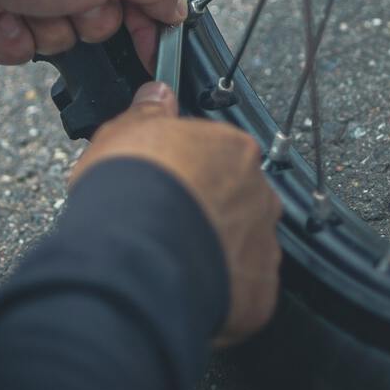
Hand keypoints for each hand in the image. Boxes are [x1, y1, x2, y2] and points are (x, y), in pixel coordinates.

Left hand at [0, 0, 185, 67]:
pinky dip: (13, 37)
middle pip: (100, 11)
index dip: (146, 11)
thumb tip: (176, 3)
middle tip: (72, 2)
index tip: (154, 41)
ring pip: (60, 33)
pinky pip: (22, 43)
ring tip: (27, 6)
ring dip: (46, 30)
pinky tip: (2, 16)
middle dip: (86, 18)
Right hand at [70, 81, 281, 346]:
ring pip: (243, 247)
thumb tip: (156, 95)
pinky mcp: (259, 293)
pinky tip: (186, 290)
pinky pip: (243, 292)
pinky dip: (220, 294)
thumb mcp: (125, 131)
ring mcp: (263, 246)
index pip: (220, 155)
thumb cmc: (134, 187)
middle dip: (208, 211)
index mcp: (234, 151)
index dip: (190, 170)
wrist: (138, 253)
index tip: (168, 181)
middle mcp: (259, 195)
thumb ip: (147, 112)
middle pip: (238, 201)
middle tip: (167, 223)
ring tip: (172, 262)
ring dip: (216, 252)